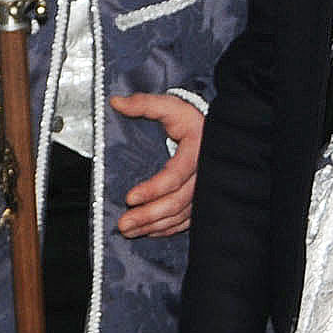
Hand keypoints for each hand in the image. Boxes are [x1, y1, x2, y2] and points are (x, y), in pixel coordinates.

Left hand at [113, 93, 204, 238]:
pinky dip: (168, 228)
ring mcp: (205, 191)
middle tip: (123, 224)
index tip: (129, 197)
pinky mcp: (203, 200)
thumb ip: (144, 104)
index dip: (152, 189)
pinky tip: (150, 231)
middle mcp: (204, 175)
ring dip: (154, 225)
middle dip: (148, 215)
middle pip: (176, 202)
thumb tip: (116, 102)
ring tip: (129, 231)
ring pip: (180, 215)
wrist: (216, 129)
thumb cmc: (191, 118)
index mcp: (196, 151)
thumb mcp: (170, 105)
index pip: (174, 176)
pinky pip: (186, 220)